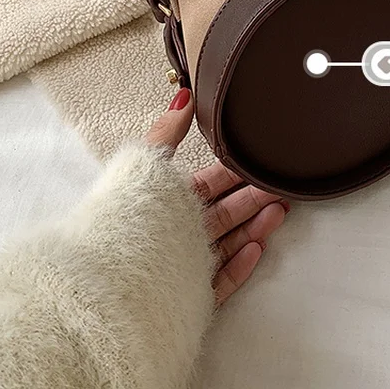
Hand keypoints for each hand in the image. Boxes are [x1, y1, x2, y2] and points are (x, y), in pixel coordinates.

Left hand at [146, 87, 289, 304]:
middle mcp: (179, 232)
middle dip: (255, 198)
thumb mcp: (146, 165)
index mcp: (170, 203)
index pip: (212, 184)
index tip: (263, 163)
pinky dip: (239, 266)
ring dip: (255, 227)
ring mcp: (185, 264)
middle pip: (226, 212)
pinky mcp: (189, 293)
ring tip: (278, 213)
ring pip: (230, 244)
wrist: (107, 279)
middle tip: (282, 187)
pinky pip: (221, 281)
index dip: (238, 173)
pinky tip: (256, 249)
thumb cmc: (125, 217)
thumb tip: (183, 97)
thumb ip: (168, 132)